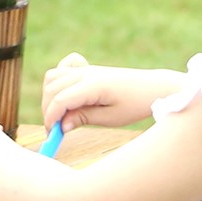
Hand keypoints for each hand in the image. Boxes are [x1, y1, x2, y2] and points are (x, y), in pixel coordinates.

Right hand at [41, 54, 186, 130]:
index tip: (52, 134)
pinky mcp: (88, 68)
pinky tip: (65, 91)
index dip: (51, 118)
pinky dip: (58, 77)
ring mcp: (86, 68)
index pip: (59, 100)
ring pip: (53, 77)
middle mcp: (85, 73)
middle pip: (51, 88)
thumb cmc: (135, 104)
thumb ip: (84, 119)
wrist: (153, 88)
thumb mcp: (111, 118)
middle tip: (56, 128)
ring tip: (60, 113)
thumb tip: (62, 125)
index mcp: (92, 85)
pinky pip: (64, 66)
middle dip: (48, 109)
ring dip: (50, 95)